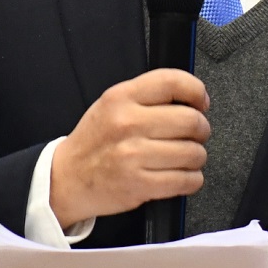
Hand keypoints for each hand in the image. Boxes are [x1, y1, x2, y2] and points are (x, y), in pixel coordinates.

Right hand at [48, 68, 210, 226]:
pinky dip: (192, 180)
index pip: (173, 82)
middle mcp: (128, 123)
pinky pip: (187, 181)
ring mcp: (133, 156)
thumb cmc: (94, 142)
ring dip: (197, 157)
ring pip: (193, 153)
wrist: (66, 178)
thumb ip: (147, 97)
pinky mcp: (139, 185)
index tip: (201, 102)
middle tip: (195, 135)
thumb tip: (191, 99)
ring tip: (185, 158)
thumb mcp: (111, 105)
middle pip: (191, 120)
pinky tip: (182, 176)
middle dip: (201, 130)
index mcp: (121, 98)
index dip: (196, 91)